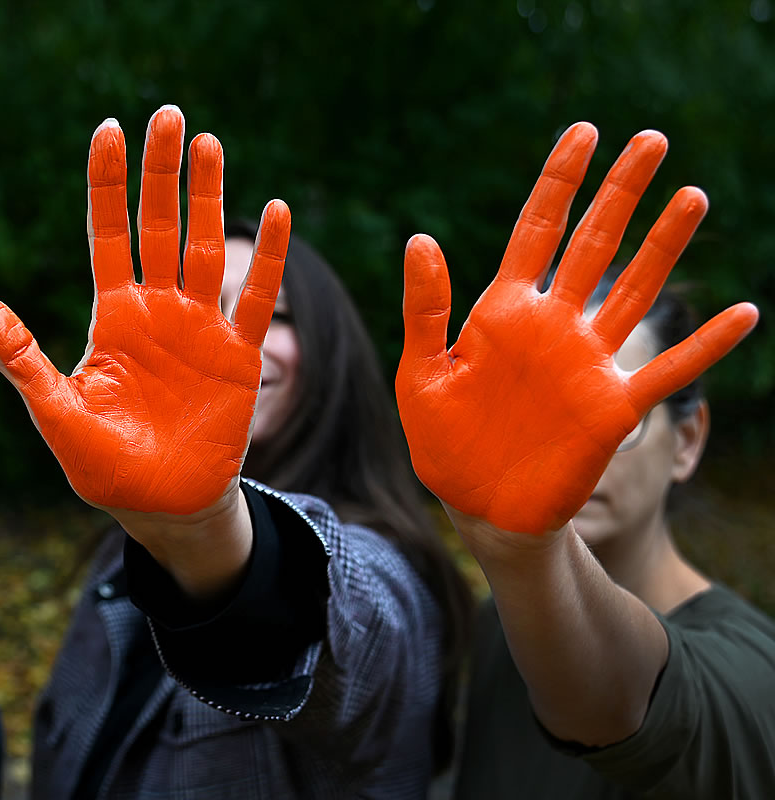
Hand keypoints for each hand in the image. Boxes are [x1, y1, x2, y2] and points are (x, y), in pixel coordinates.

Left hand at [0, 106, 289, 520]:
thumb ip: (20, 355)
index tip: (109, 128)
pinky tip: (276, 211)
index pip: (108, 233)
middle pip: (159, 225)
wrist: (161, 506)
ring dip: (208, 196)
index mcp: (112, 316)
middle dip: (161, 171)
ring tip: (207, 141)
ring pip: (205, 247)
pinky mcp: (240, 356)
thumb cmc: (102, 465)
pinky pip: (254, 298)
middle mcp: (157, 310)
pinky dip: (267, 258)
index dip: (108, 183)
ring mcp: (200, 328)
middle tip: (168, 114)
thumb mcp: (54, 410)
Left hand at [396, 123, 758, 534]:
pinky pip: (667, 372)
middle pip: (595, 245)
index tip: (584, 132)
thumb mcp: (421, 373)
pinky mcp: (613, 408)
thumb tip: (421, 238)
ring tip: (692, 196)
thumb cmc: (443, 440)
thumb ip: (426, 309)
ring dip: (664, 247)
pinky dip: (705, 347)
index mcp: (503, 312)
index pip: (537, 231)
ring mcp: (587, 364)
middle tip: (652, 139)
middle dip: (621, 193)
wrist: (478, 506)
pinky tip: (746, 314)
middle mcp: (553, 327)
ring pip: (634, 291)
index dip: (559, 182)